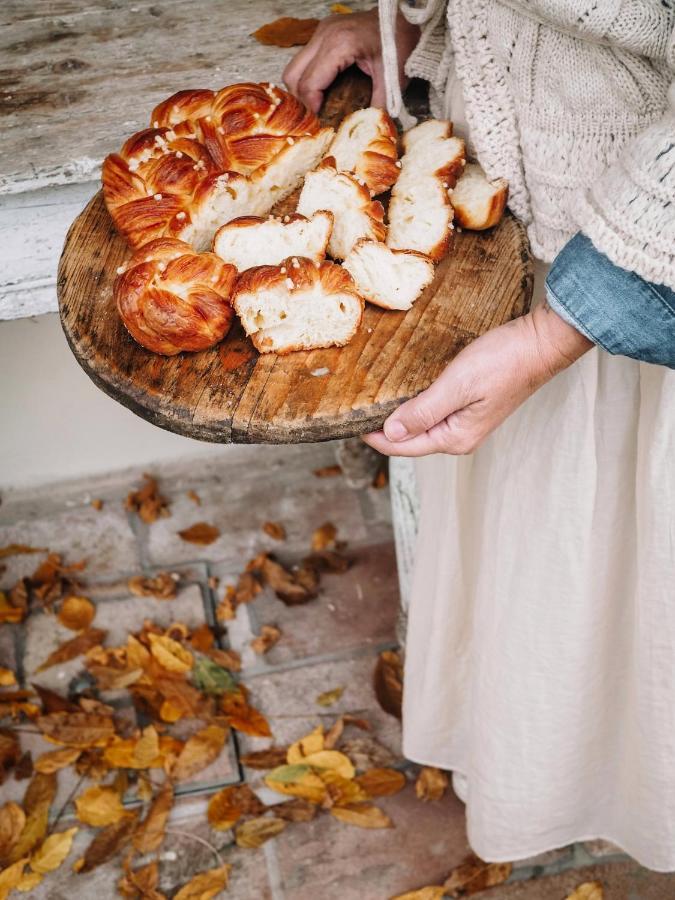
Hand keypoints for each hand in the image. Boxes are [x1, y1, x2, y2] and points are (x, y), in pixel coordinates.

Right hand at [283, 9, 418, 113]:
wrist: (404, 18)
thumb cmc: (400, 42)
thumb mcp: (392, 79)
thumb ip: (377, 107)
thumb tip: (365, 131)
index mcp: (339, 44)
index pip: (308, 84)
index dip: (310, 108)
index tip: (318, 125)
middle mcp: (324, 34)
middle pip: (293, 75)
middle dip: (301, 101)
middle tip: (315, 118)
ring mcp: (322, 31)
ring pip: (294, 68)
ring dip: (302, 90)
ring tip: (318, 107)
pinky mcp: (323, 32)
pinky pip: (304, 60)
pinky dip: (308, 79)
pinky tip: (322, 91)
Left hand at [363, 304, 592, 456]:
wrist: (540, 344)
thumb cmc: (504, 362)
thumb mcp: (457, 385)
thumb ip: (423, 411)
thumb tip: (391, 434)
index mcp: (454, 438)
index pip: (402, 446)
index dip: (373, 436)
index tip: (348, 422)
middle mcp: (458, 437)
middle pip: (409, 440)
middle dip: (381, 429)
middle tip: (352, 411)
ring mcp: (464, 424)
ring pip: (420, 426)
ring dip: (397, 417)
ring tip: (370, 403)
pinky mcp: (468, 408)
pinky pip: (432, 413)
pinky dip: (413, 406)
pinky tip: (401, 394)